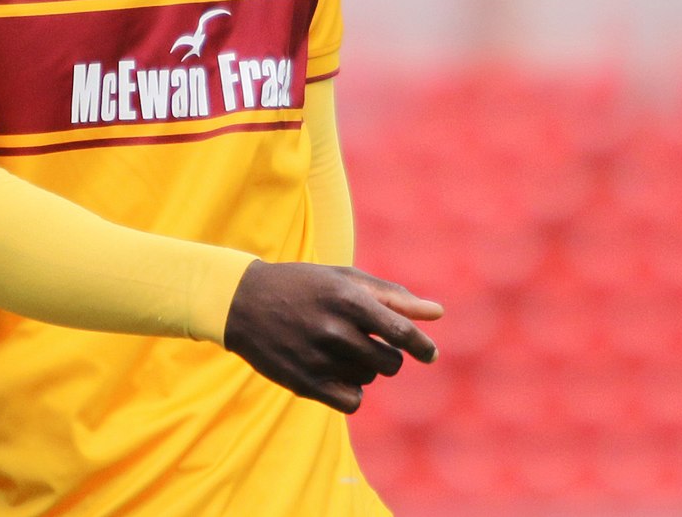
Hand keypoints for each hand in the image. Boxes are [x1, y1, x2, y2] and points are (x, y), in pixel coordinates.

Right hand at [223, 260, 442, 412]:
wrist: (242, 302)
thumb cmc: (302, 286)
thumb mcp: (343, 279)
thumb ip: (392, 296)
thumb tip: (438, 313)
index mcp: (347, 298)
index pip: (402, 333)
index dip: (422, 347)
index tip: (430, 354)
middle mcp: (334, 329)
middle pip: (391, 362)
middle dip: (386, 354)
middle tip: (363, 341)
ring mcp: (318, 358)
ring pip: (369, 379)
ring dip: (363, 367)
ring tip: (336, 348)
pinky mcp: (305, 384)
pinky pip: (352, 402)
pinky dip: (350, 390)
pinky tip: (333, 372)